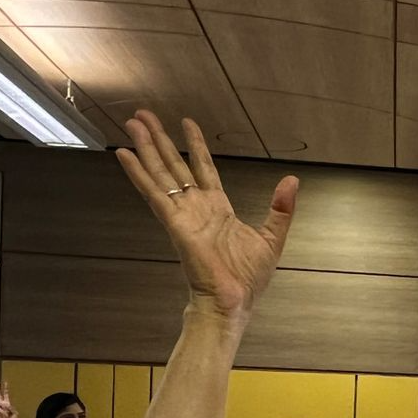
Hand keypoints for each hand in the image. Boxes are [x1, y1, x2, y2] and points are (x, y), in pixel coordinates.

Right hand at [114, 109, 295, 316]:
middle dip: (160, 139)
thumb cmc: (248, 278)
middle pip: (175, 165)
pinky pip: (154, 194)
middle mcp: (196, 207)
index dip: (195, 145)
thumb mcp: (272, 238)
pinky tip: (125, 154)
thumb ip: (280, 209)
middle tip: (143, 115)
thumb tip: (292, 181)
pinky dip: (138, 174)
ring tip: (132, 122)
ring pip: (161, 173)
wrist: (234, 302)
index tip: (186, 123)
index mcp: (218, 209)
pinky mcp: (174, 223)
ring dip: (146, 147)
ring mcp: (183, 214)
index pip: (203, 168)